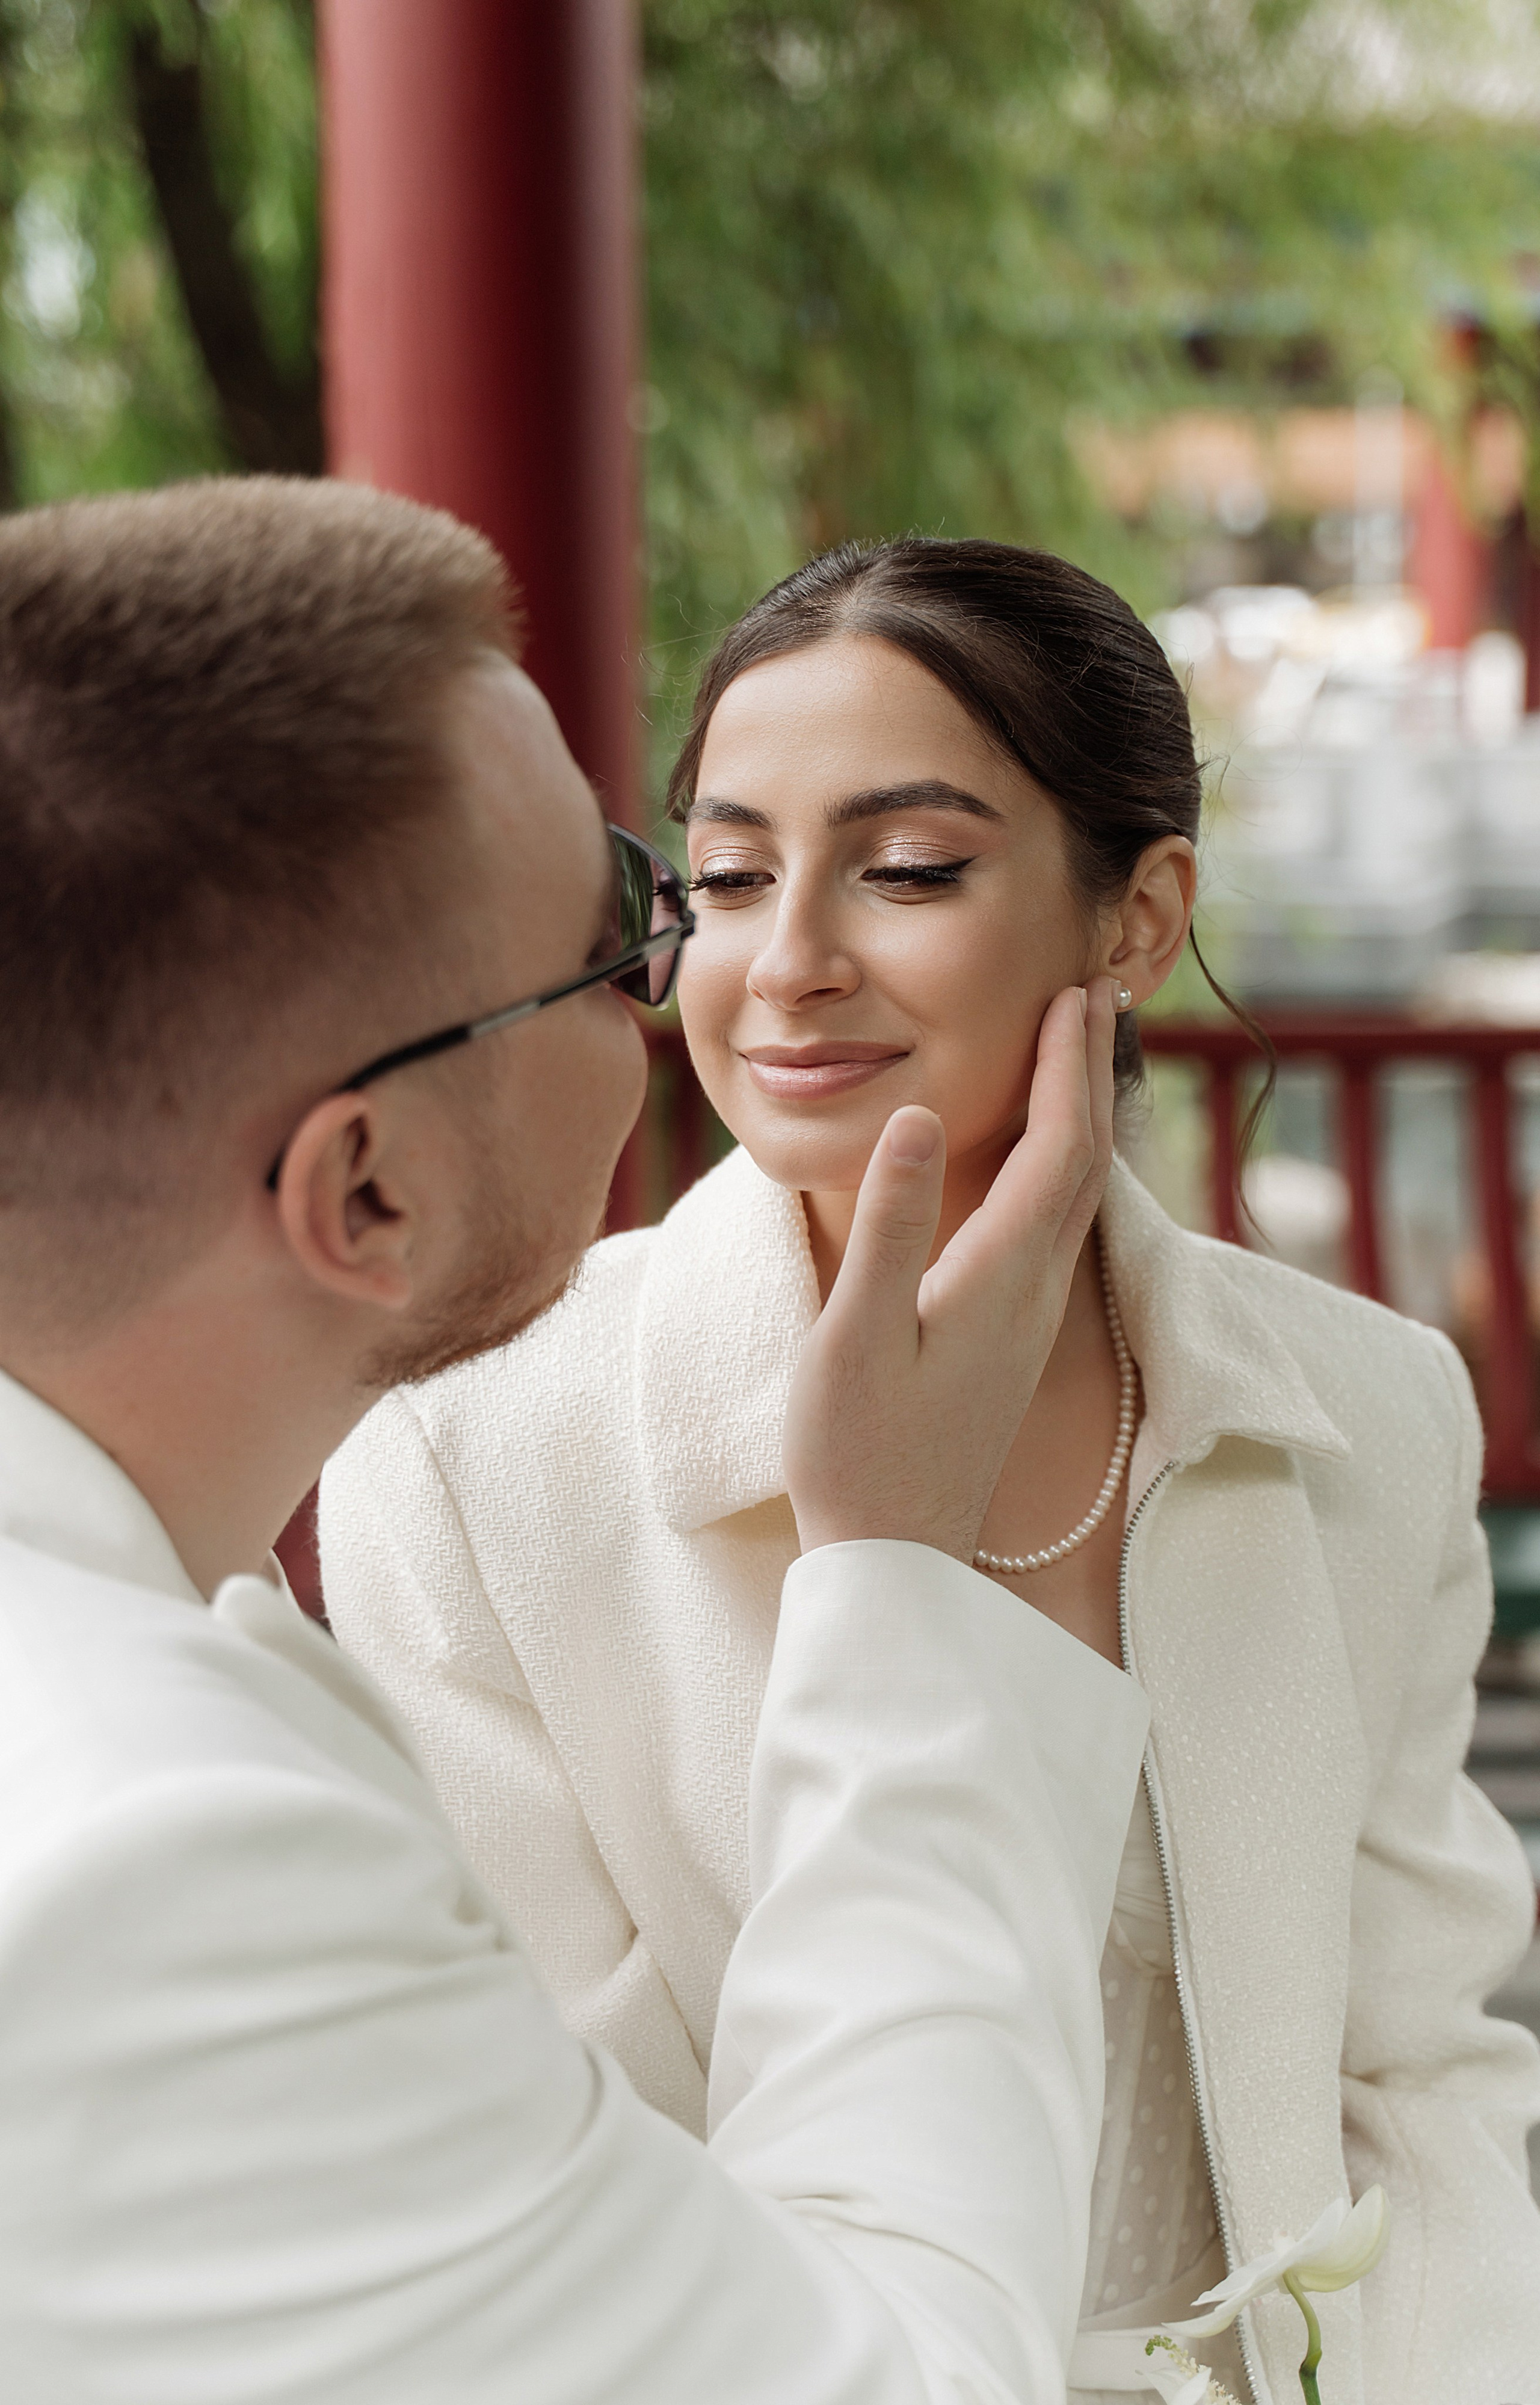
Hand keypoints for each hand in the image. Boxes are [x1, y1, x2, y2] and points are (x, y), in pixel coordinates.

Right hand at [783, 978, 1116, 1560]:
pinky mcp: (1015, 1340)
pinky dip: (1063, 1167)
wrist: (894, 1558)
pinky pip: (1059, 1227)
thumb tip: (912, 1115)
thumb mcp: (853, 1332)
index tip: (1072, 992)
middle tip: (1094, 993)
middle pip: (1087, 1159)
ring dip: (1085, 1116)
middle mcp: (1036, 1292)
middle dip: (1091, 1071)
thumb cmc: (856, 1450)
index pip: (1058, 1146)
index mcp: (1000, 1277)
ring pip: (1080, 1194)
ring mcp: (1032, 1320)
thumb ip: (887, 1222)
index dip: (1069, 1064)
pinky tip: (1046, 1160)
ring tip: (1080, 1054)